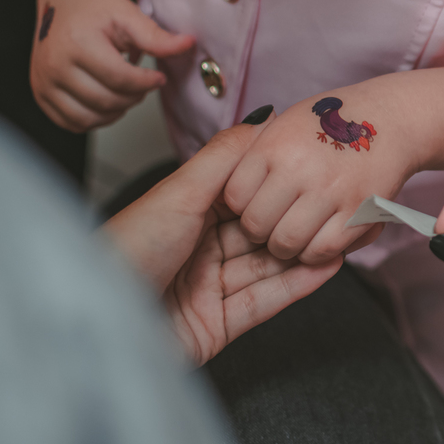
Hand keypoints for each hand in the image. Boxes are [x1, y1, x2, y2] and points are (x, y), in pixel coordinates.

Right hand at [30, 0, 193, 131]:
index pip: (119, 79)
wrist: (66, 0)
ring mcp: (43, 82)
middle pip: (105, 101)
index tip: (157, 77)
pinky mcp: (40, 94)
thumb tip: (189, 44)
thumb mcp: (130, 15)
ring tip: (125, 90)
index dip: (146, 82)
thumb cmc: (97, 7)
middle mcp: (53, 64)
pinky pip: (71, 123)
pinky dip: (94, 118)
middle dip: (133, 96)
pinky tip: (107, 98)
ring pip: (88, 118)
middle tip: (142, 83)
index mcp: (75, 42)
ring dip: (115, 111)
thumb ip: (157, 36)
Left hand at [102, 117, 340, 364]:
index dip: (277, 185)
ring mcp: (206, 290)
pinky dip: (296, 286)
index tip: (314, 168)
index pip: (241, 196)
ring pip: (266, 268)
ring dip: (302, 253)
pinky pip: (263, 302)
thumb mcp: (179, 194)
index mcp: (183, 215)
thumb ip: (224, 159)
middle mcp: (196, 250)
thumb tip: (260, 117)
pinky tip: (325, 268)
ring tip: (344, 237)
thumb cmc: (126, 253)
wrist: (99, 324)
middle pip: (257, 233)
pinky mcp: (216, 326)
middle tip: (337, 204)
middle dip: (295, 221)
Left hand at [225, 93, 407, 264]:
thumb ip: (249, 151)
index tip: (255, 202)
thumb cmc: (333, 122)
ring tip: (296, 233)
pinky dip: (317, 253)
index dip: (242, 205)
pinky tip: (319, 239)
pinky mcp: (359, 214)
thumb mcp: (283, 123)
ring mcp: (330, 192)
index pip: (234, 196)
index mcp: (273, 145)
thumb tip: (224, 189)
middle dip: (260, 231)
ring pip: (287, 244)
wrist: (392, 118)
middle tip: (274, 222)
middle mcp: (298, 168)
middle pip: (256, 225)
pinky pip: (323, 251)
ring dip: (288, 247)